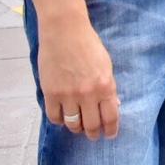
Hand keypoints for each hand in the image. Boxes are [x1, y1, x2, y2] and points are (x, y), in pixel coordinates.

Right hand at [38, 19, 120, 139]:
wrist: (65, 30)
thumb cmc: (88, 44)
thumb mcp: (106, 64)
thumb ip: (108, 86)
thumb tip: (113, 105)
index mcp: (105, 85)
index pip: (110, 117)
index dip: (110, 130)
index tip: (109, 134)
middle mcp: (88, 94)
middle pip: (91, 126)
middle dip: (93, 133)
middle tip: (92, 134)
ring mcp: (68, 94)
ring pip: (72, 124)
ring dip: (76, 128)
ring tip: (78, 126)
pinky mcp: (51, 93)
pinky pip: (54, 117)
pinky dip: (59, 120)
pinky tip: (63, 116)